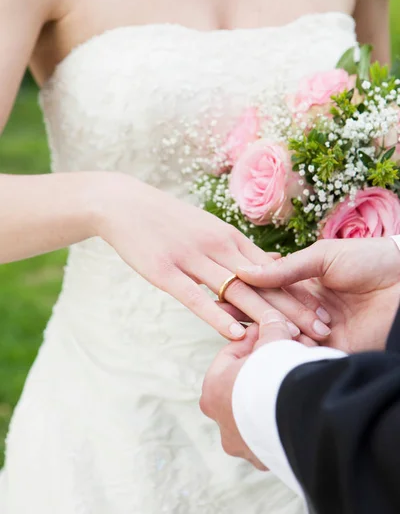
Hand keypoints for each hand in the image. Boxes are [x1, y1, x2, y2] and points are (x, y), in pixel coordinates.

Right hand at [92, 173, 329, 340]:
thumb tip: (270, 265)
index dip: (299, 292)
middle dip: (294, 309)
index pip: (272, 270)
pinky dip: (217, 316)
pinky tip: (235, 335)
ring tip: (290, 339)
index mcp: (229, 237)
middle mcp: (217, 247)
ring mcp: (192, 259)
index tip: (322, 312)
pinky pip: (197, 297)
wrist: (125, 204)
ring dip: (265, 316)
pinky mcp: (167, 272)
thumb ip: (238, 249)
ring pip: (236, 291)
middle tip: (320, 332)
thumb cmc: (168, 220)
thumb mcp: (209, 227)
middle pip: (262, 283)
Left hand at [200, 310, 291, 467]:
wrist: (299, 414)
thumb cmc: (276, 375)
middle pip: (244, 385)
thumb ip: (270, 328)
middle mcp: (222, 422)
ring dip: (276, 392)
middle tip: (287, 350)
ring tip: (299, 375)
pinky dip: (285, 416)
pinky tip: (302, 401)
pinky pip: (275, 431)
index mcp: (213, 391)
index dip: (252, 340)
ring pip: (259, 411)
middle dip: (266, 366)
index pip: (231, 356)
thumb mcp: (272, 342)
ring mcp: (243, 444)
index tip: (269, 330)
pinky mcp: (266, 459)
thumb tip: (271, 317)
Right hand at [238, 238, 399, 351]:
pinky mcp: (334, 350)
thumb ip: (285, 269)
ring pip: (284, 338)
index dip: (244, 293)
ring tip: (240, 337)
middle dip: (247, 318)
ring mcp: (319, 331)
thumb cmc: (368, 260)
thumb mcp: (323, 257)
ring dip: (266, 337)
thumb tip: (243, 271)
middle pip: (270, 316)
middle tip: (222, 320)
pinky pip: (305, 355)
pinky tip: (268, 351)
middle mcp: (306, 308)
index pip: (266, 290)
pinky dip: (287, 353)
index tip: (220, 294)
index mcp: (303, 283)